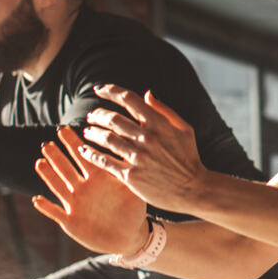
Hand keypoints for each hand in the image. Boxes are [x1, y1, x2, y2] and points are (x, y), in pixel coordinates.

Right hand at [32, 126, 152, 255]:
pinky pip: (56, 213)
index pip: (84, 156)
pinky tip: (37, 199)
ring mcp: (75, 204)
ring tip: (40, 162)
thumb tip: (136, 145)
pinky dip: (47, 207)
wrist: (130, 236)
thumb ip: (130, 169)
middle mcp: (83, 188)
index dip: (74, 144)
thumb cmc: (133, 210)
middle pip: (66, 169)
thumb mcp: (133, 188)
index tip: (64, 129)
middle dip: (57, 156)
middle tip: (47, 143)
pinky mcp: (71, 222)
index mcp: (98, 177)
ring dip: (49, 176)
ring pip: (59, 187)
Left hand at [80, 84, 209, 213]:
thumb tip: (147, 94)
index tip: (99, 89)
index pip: (129, 99)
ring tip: (87, 131)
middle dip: (98, 114)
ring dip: (92, 132)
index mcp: (159, 124)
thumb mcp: (184, 129)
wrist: (193, 189)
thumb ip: (164, 110)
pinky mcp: (130, 175)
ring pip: (106, 138)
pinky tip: (84, 150)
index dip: (111, 91)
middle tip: (91, 116)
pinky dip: (91, 154)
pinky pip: (105, 161)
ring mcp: (137, 157)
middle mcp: (146, 138)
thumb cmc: (189, 158)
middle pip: (113, 119)